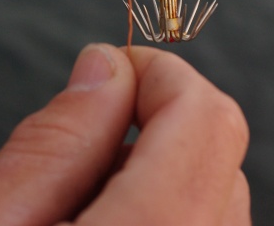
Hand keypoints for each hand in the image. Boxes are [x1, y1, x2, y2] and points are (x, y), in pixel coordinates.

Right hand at [0, 45, 250, 224]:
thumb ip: (52, 144)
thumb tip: (104, 64)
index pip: (206, 118)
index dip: (157, 73)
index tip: (107, 70)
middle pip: (221, 151)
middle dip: (157, 115)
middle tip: (85, 129)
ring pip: (222, 195)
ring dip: (165, 165)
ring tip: (86, 190)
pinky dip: (173, 207)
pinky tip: (107, 221)